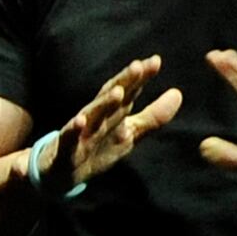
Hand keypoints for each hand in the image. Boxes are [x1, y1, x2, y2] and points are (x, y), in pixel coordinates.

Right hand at [52, 54, 183, 186]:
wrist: (58, 174)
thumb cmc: (96, 149)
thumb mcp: (128, 134)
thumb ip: (153, 116)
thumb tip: (178, 93)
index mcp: (112, 115)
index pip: (128, 92)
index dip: (140, 78)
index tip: (155, 61)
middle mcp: (96, 119)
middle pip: (111, 97)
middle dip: (124, 82)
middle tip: (138, 66)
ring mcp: (79, 133)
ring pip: (92, 115)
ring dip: (103, 103)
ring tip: (117, 92)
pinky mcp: (64, 151)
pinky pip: (68, 140)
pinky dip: (72, 131)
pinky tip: (78, 121)